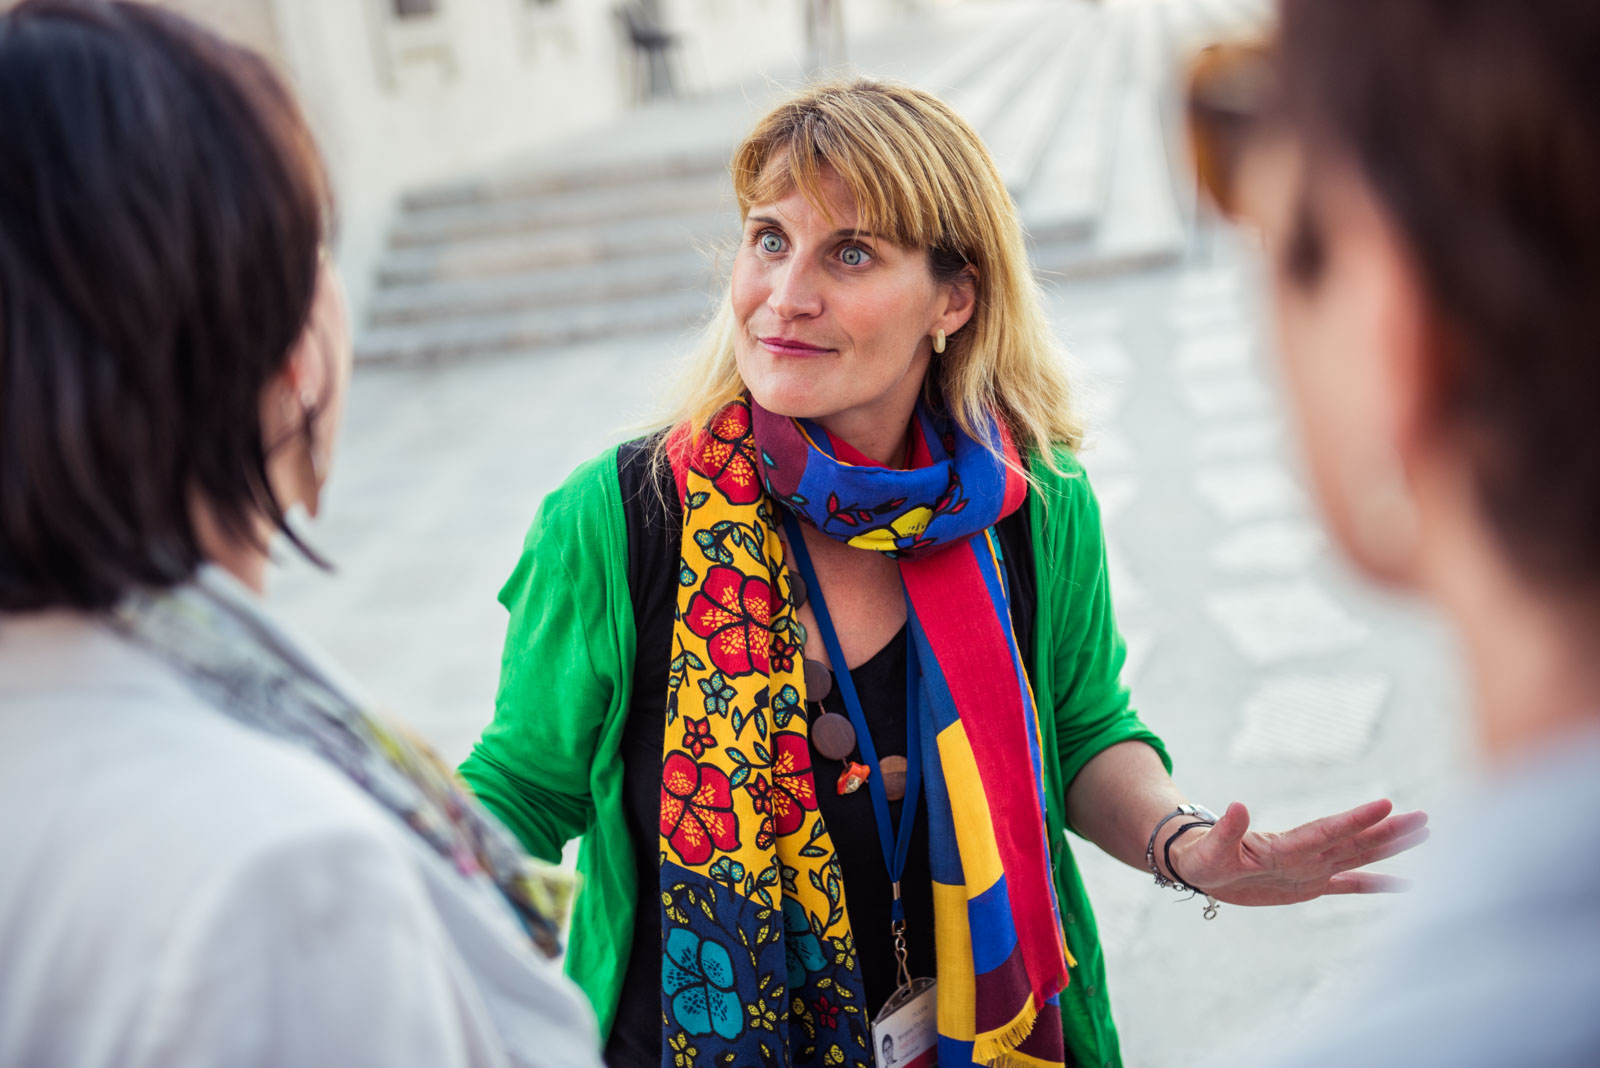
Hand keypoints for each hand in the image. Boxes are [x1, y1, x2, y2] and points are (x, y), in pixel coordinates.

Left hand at [1165, 799, 1429, 905]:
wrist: (1201, 866)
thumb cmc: (1202, 856)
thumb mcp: (1209, 848)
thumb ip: (1226, 830)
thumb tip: (1238, 805)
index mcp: (1285, 846)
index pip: (1327, 831)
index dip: (1355, 820)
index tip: (1386, 804)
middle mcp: (1305, 854)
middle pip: (1352, 840)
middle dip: (1387, 830)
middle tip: (1423, 817)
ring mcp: (1310, 868)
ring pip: (1357, 856)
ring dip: (1387, 846)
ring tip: (1422, 833)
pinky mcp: (1308, 885)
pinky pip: (1348, 884)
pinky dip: (1374, 884)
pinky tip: (1404, 884)